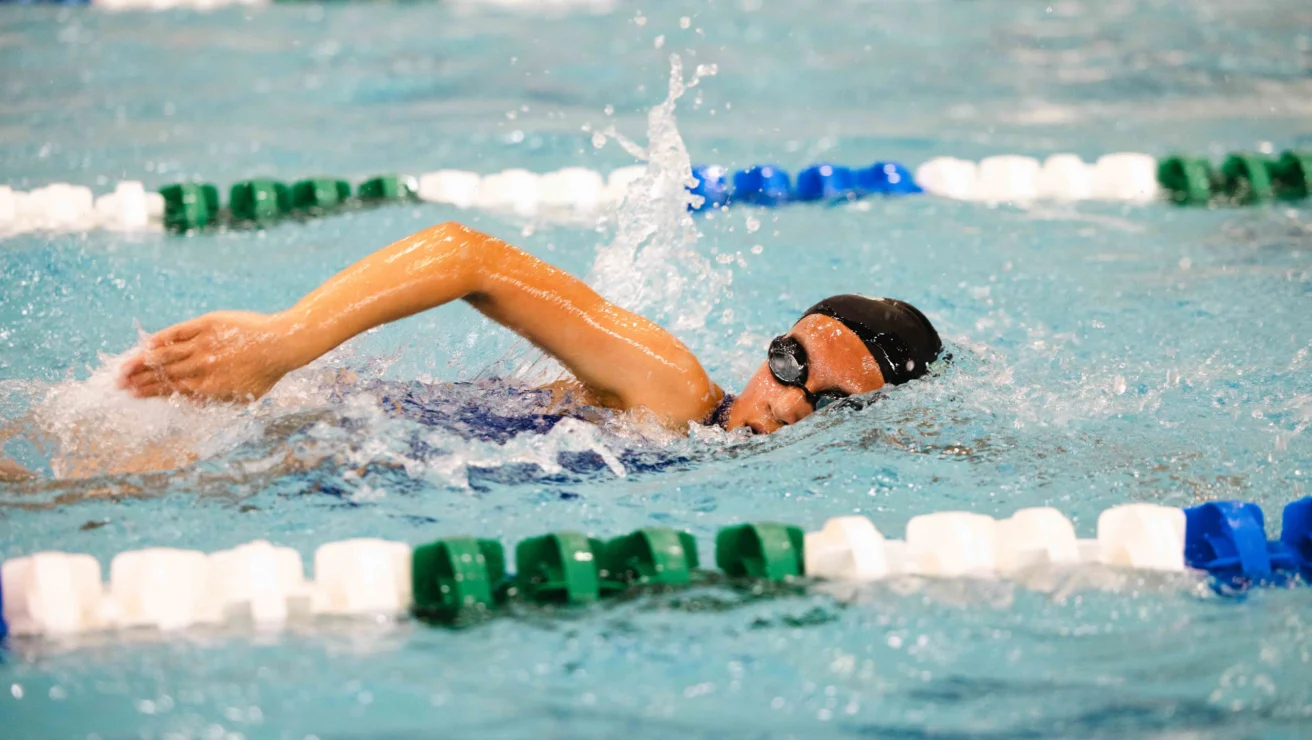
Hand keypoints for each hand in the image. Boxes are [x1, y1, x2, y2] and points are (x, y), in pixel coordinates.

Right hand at [120, 311, 294, 401]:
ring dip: (142, 361)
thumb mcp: (242, 396)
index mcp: (209, 386)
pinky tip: (147, 343)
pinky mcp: (207, 324)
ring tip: (124, 366)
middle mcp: (202, 366)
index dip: (149, 391)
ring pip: (166, 354)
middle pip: (163, 373)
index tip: (132, 393)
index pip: (171, 390)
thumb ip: (214, 400)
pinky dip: (161, 339)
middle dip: (138, 379)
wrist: (282, 344)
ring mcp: (204, 344)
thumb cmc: (265, 373)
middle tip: (118, 383)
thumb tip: (189, 402)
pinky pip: (178, 332)